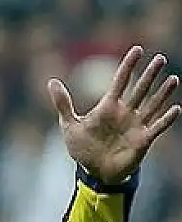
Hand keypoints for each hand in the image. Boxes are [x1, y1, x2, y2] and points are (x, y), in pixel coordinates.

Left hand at [49, 45, 180, 183]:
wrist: (93, 172)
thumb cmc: (83, 148)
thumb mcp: (69, 125)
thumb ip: (63, 104)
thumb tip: (51, 81)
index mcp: (108, 106)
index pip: (121, 81)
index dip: (128, 65)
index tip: (138, 49)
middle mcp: (125, 113)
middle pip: (140, 89)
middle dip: (150, 75)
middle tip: (160, 58)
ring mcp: (135, 126)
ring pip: (152, 105)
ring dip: (162, 93)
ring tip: (173, 79)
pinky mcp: (142, 140)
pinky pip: (157, 128)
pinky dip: (166, 119)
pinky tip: (175, 109)